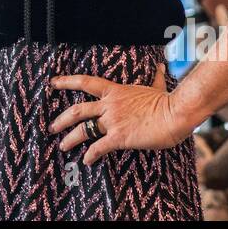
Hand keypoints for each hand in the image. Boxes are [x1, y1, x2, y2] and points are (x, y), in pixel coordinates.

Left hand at [49, 61, 188, 163]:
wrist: (175, 113)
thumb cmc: (167, 102)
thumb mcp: (156, 87)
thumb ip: (154, 78)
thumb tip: (160, 67)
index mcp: (115, 91)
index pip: (85, 82)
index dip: (66, 82)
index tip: (52, 82)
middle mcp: (110, 105)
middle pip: (77, 110)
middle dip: (61, 119)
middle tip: (51, 127)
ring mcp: (113, 121)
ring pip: (83, 129)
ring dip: (70, 138)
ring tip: (62, 146)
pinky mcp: (119, 137)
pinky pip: (99, 147)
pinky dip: (90, 155)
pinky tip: (86, 161)